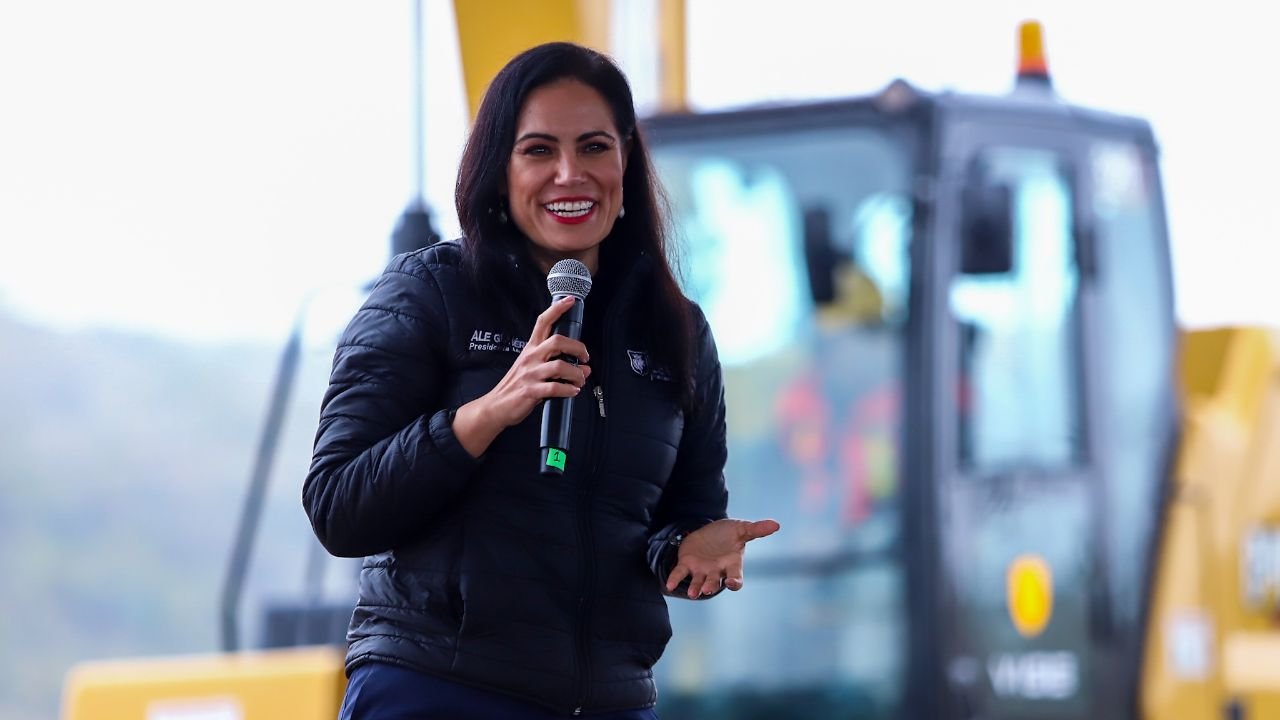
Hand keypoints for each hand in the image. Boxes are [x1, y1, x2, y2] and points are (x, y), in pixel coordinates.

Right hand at [452, 296, 590, 456]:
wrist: (496, 406)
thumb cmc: (515, 386)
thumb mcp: (532, 368)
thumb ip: (557, 365)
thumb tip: (583, 368)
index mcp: (531, 349)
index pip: (543, 322)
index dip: (557, 309)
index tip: (569, 300)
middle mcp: (531, 358)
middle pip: (557, 341)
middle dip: (577, 348)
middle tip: (585, 357)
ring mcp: (530, 374)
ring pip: (560, 366)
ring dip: (576, 374)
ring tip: (580, 381)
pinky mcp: (530, 391)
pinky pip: (555, 388)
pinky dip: (569, 390)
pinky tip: (572, 392)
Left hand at [666, 518, 780, 598]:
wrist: (709, 530)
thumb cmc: (729, 533)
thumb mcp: (742, 529)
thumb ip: (757, 529)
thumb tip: (776, 524)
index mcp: (732, 564)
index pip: (735, 577)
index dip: (734, 582)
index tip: (731, 583)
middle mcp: (717, 571)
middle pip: (715, 582)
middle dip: (710, 586)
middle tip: (707, 590)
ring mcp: (702, 570)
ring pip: (698, 582)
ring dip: (695, 588)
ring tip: (693, 594)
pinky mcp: (687, 564)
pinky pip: (680, 574)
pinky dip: (675, 580)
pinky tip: (669, 585)